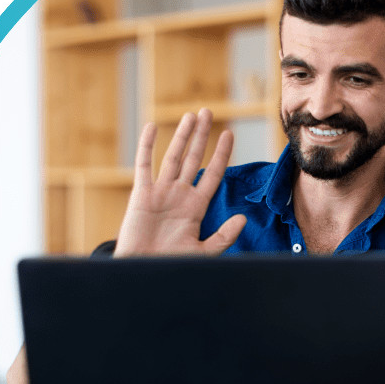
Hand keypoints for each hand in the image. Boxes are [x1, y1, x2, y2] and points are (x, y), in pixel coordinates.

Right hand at [114, 109, 246, 256]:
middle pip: (194, 158)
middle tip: (208, 112)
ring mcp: (160, 193)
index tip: (229, 134)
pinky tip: (152, 127)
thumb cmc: (172, 264)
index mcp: (196, 206)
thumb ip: (224, 235)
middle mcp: (180, 195)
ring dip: (182, 136)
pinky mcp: (141, 194)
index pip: (213, 173)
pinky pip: (144, 165)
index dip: (221, 154)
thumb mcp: (203, 252)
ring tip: (191, 115)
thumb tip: (243, 217)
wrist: (143, 271)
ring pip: (173, 157)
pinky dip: (147, 146)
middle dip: (202, 136)